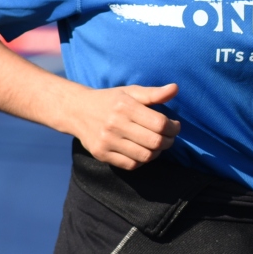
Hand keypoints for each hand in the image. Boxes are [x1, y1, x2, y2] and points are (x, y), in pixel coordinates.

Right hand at [66, 82, 180, 169]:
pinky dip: (142, 161)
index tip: (175, 126)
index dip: (173, 127)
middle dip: (169, 141)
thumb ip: (153, 93)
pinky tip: (142, 151)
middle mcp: (115, 124)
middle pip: (154, 142)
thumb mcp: (130, 92)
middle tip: (169, 137)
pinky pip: (131, 165)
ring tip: (157, 145)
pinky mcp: (101, 154)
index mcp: (125, 106)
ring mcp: (107, 141)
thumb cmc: (109, 100)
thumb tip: (175, 88)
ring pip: (144, 156)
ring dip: (157, 152)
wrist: (76, 110)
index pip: (159, 123)